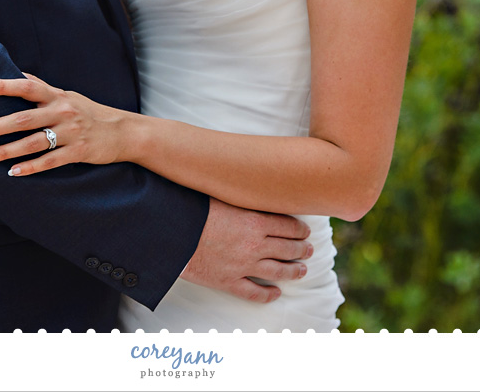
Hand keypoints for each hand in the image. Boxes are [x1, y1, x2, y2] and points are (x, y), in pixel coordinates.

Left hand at [0, 74, 131, 174]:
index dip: (4, 85)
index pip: (27, 86)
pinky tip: (13, 172)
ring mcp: (71, 133)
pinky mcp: (79, 152)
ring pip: (33, 143)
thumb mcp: (68, 96)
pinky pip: (50, 161)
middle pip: (24, 118)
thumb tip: (18, 74)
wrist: (124, 132)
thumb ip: (43, 88)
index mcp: (58, 96)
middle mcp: (63, 112)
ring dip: (6, 151)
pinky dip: (31, 167)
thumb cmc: (89, 113)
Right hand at [182, 198, 313, 302]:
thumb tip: (250, 185)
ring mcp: (243, 265)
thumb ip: (240, 197)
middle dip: (303, 249)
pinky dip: (268, 294)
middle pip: (289, 249)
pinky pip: (254, 292)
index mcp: (255, 221)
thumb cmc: (193, 210)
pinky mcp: (228, 281)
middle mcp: (255, 245)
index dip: (300, 229)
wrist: (170, 234)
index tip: (305, 231)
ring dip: (294, 271)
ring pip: (278, 271)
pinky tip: (275, 293)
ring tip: (302, 270)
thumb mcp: (222, 196)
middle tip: (309, 249)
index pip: (288, 226)